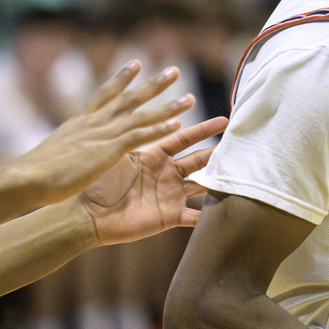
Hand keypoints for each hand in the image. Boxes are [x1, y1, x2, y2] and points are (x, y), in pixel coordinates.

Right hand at [12, 63, 197, 203]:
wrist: (26, 177)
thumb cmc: (34, 174)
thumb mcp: (53, 154)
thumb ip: (65, 148)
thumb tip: (63, 152)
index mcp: (79, 123)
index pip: (104, 95)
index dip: (121, 79)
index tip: (136, 63)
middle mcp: (93, 123)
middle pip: (129, 98)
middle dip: (153, 84)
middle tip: (174, 71)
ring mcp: (102, 134)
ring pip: (141, 115)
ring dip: (167, 105)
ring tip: (189, 97)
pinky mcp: (108, 150)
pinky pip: (139, 136)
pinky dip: (158, 128)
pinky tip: (176, 124)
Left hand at [79, 116, 227, 245]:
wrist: (86, 213)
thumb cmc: (97, 181)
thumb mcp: (118, 153)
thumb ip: (136, 134)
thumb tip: (148, 111)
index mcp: (154, 155)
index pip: (184, 138)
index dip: (203, 129)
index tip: (223, 120)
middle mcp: (166, 174)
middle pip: (198, 160)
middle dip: (218, 153)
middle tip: (241, 145)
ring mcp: (170, 196)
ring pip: (202, 186)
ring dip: (219, 181)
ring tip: (241, 175)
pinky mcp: (169, 217)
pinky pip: (194, 217)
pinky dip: (209, 216)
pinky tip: (227, 212)